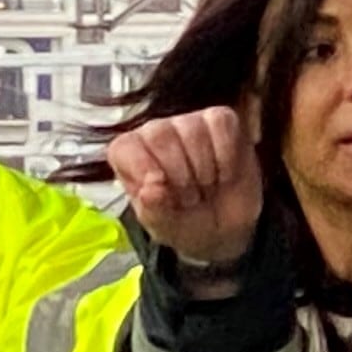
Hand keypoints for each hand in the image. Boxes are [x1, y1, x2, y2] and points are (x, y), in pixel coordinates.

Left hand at [108, 106, 264, 269]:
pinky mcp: (219, 121)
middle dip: (180, 176)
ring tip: (206, 188)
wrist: (228, 229)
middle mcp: (155, 134)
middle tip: (189, 199)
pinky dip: (226, 156)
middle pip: (160, 136)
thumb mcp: (165, 229)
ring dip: (205, 170)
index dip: (142, 169)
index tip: (161, 191)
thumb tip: (149, 190)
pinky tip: (225, 174)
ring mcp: (188, 124)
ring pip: (193, 131)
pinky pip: (221, 125)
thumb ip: (153, 212)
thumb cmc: (186, 223)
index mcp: (130, 157)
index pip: (124, 147)